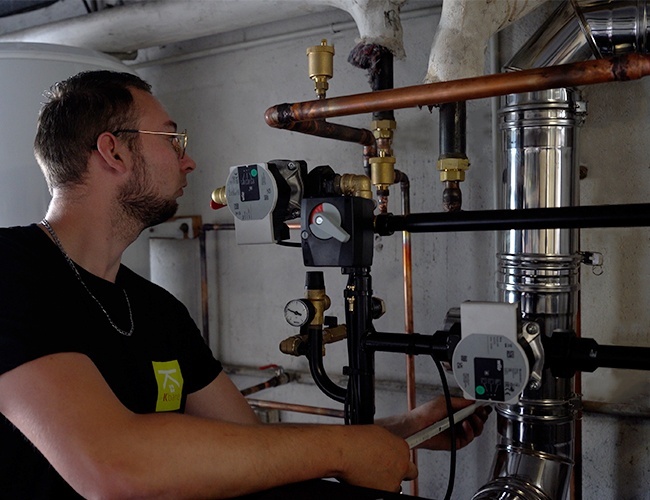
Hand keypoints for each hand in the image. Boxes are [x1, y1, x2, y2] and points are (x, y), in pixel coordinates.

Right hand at [335, 425, 417, 491]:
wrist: (343, 452)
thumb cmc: (354, 441)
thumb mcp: (377, 434)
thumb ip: (387, 443)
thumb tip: (386, 447)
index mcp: (402, 447)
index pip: (407, 455)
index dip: (397, 457)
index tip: (390, 458)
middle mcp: (402, 465)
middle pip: (409, 472)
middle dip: (400, 471)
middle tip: (386, 468)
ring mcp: (394, 480)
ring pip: (396, 484)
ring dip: (387, 480)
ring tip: (370, 472)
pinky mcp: (385, 491)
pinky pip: (384, 491)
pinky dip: (377, 487)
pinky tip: (366, 478)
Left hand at [377, 396, 491, 450]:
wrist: (417, 426)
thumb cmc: (425, 413)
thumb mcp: (444, 401)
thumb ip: (461, 402)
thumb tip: (472, 401)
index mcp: (456, 411)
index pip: (473, 411)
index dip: (480, 409)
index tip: (484, 406)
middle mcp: (458, 422)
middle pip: (477, 421)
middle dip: (481, 416)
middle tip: (480, 413)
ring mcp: (458, 432)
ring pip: (476, 431)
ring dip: (477, 423)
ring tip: (472, 418)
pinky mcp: (456, 442)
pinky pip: (469, 438)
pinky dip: (470, 431)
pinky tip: (465, 425)